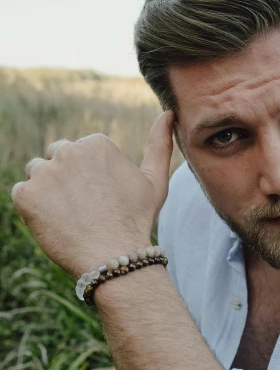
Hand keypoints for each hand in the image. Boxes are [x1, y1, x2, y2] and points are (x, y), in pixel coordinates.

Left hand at [10, 111, 174, 279]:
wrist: (114, 257)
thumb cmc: (137, 221)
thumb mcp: (155, 181)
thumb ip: (159, 144)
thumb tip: (167, 112)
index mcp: (97, 143)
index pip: (81, 153)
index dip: (90, 179)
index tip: (102, 199)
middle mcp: (68, 150)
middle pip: (56, 159)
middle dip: (66, 180)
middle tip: (85, 210)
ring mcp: (44, 172)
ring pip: (37, 175)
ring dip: (48, 192)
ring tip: (71, 217)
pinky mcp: (25, 194)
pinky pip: (22, 195)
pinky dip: (34, 209)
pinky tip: (56, 223)